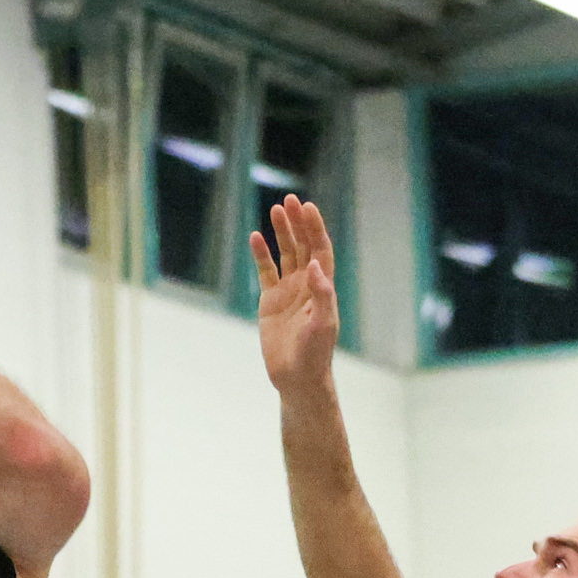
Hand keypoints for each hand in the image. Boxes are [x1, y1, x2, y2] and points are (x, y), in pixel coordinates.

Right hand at [252, 197, 340, 387]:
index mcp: (322, 287)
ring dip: (281, 232)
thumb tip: (315, 265)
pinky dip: (261, 255)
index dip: (314, 228)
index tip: (307, 207)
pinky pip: (265, 272)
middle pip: (302, 246)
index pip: (320, 250)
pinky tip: (255, 237)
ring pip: (285, 254)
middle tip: (289, 200)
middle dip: (297, 223)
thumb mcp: (323, 324)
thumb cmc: (315, 354)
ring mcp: (288, 291)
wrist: (297, 378)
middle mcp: (307, 284)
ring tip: (275, 209)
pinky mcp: (270, 301)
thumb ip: (322, 294)